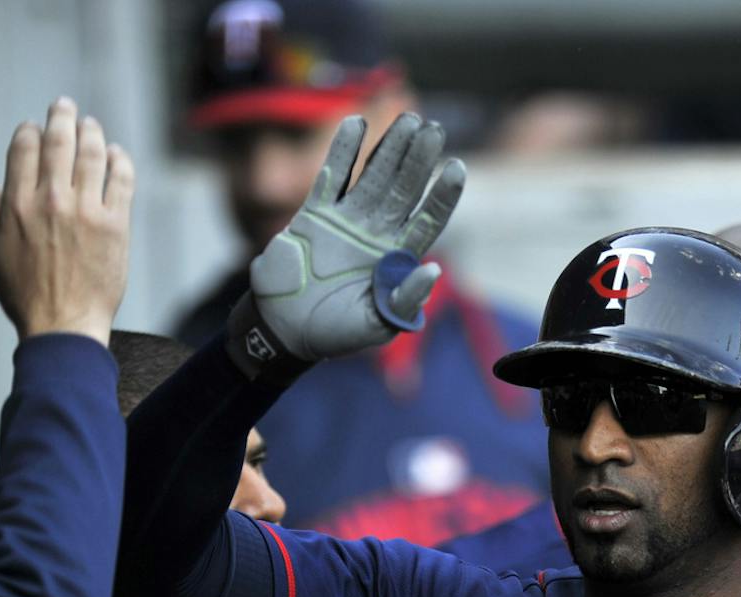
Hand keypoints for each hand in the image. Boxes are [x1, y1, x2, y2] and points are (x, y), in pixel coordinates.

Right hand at [0, 97, 133, 342]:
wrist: (63, 328)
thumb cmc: (25, 297)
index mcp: (17, 204)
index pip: (23, 148)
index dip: (29, 131)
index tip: (33, 128)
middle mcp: (51, 200)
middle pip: (59, 141)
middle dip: (61, 117)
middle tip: (64, 107)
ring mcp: (86, 211)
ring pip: (92, 153)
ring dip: (92, 132)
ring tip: (91, 126)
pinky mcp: (115, 225)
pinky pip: (121, 179)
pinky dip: (120, 160)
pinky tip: (117, 155)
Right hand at [228, 113, 466, 378]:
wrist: (283, 329)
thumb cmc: (333, 333)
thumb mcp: (374, 326)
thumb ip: (403, 301)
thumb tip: (434, 270)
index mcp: (395, 260)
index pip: (426, 220)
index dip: (442, 195)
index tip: (457, 167)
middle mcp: (376, 234)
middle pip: (403, 190)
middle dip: (419, 160)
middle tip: (433, 129)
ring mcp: (346, 221)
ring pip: (373, 176)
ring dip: (389, 148)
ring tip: (408, 119)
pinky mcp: (315, 214)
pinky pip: (332, 177)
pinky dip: (343, 152)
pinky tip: (356, 123)